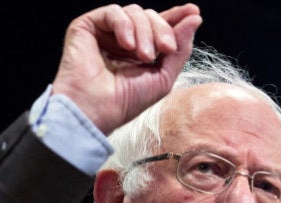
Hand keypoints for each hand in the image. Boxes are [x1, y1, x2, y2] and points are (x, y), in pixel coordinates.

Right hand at [52, 3, 201, 134]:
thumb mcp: (163, 77)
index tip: (193, 13)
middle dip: (162, 30)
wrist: (96, 111)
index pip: (158, 26)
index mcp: (137, 51)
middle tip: (166, 49)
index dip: (175, 18)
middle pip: (149, 16)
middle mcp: (120, 40)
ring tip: (143, 56)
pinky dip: (125, 25)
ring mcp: (103, 33)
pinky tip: (127, 45)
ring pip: (134, 12)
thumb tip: (194, 18)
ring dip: (145, 32)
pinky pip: (113, 12)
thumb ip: (180, 48)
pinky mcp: (86, 27)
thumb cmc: (125, 102)